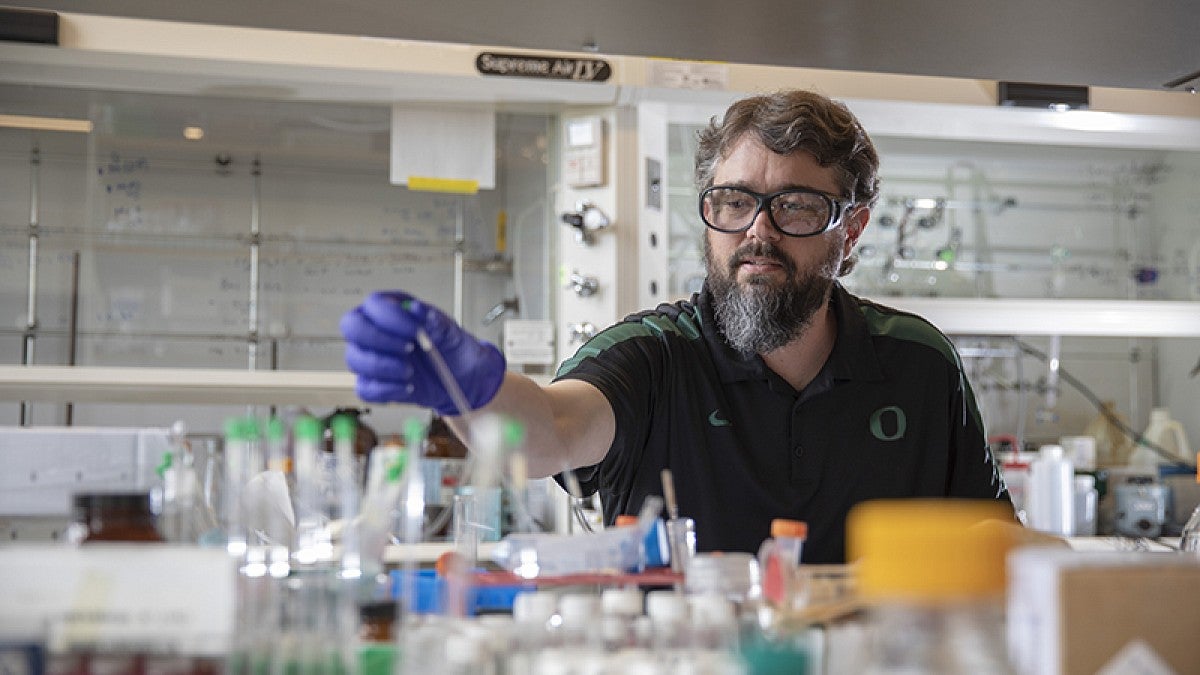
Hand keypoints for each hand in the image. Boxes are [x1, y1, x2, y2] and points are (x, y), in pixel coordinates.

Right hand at [340, 291, 505, 414]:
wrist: (462, 379)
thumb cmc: (453, 348)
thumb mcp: (451, 332)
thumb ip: (434, 320)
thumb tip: (415, 308)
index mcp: (392, 309)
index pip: (374, 305)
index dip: (390, 317)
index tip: (415, 330)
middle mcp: (375, 330)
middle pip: (352, 328)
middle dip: (378, 340)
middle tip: (407, 349)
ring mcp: (371, 357)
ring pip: (354, 359)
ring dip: (383, 367)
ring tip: (411, 372)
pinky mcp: (374, 383)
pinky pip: (365, 389)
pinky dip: (387, 391)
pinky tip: (408, 387)